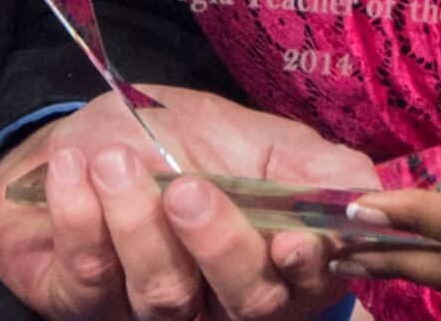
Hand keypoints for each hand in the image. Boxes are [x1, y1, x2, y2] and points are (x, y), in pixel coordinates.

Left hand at [0, 87, 372, 320]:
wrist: (86, 139)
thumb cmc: (178, 139)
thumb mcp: (253, 136)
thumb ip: (312, 165)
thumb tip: (367, 193)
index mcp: (279, 261)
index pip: (312, 286)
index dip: (309, 270)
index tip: (292, 240)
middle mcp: (224, 299)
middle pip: (247, 304)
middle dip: (220, 246)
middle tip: (188, 189)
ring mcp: (156, 309)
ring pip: (165, 295)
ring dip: (137, 222)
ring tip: (114, 161)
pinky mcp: (88, 304)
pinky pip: (90, 277)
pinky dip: (80, 216)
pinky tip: (73, 170)